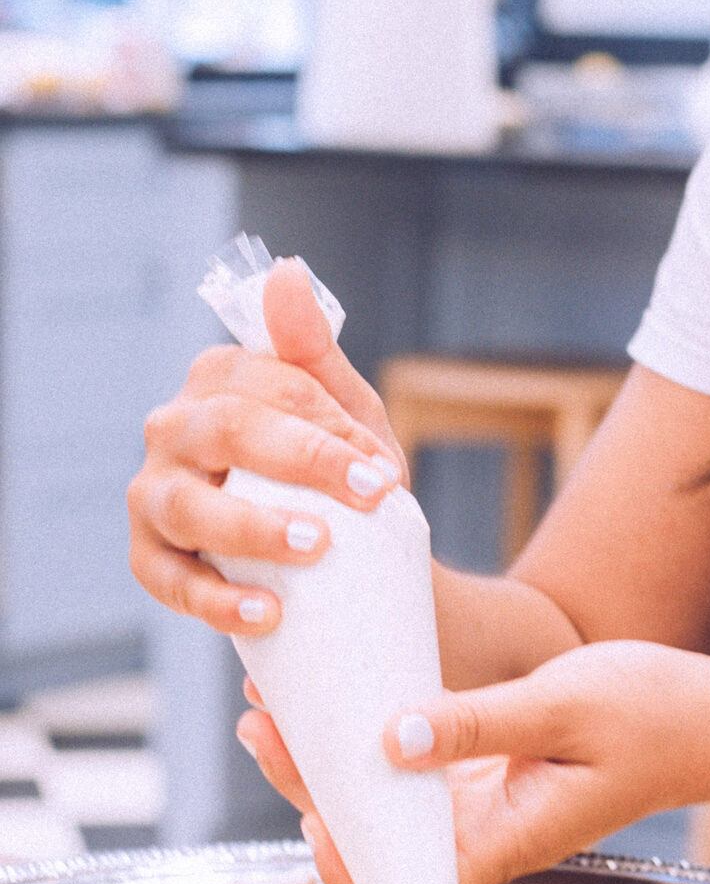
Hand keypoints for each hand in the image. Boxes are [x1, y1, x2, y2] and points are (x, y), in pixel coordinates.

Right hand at [129, 260, 406, 637]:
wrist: (340, 557)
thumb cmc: (334, 471)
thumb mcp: (341, 407)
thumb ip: (314, 348)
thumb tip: (286, 270)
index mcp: (217, 379)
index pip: (271, 386)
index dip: (331, 429)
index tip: (385, 475)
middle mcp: (173, 428)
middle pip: (227, 432)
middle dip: (302, 463)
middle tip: (369, 501)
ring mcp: (153, 494)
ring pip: (188, 506)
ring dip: (252, 528)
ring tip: (314, 546)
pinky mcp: (149, 557)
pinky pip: (171, 580)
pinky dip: (218, 600)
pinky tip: (267, 613)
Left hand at [237, 645, 709, 883]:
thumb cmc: (658, 714)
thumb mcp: (564, 704)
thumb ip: (476, 722)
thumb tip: (388, 736)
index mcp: (506, 839)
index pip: (401, 880)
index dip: (339, 851)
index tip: (296, 789)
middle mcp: (489, 836)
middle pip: (378, 838)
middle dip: (311, 784)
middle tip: (261, 713)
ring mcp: (489, 810)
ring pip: (391, 804)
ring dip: (335, 761)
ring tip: (280, 698)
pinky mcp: (494, 779)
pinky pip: (418, 773)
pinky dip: (376, 740)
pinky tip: (345, 694)